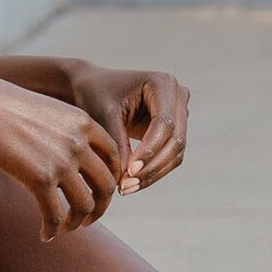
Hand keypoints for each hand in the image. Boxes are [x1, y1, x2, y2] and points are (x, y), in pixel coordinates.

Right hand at [0, 71, 122, 241]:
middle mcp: (79, 143)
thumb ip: (63, 132)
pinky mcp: (40, 179)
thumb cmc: (2, 105)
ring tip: (64, 228)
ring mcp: (62, 162)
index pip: (113, 156)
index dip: (111, 178)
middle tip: (88, 218)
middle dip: (100, 206)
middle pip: (106, 184)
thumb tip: (64, 157)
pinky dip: (52, 229)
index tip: (99, 191)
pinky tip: (44, 234)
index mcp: (83, 123)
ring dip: (76, 222)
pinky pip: (55, 214)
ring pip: (85, 205)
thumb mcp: (45, 111)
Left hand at [67, 64, 189, 193]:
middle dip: (152, 167)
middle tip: (126, 186)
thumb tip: (127, 179)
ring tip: (126, 188)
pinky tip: (131, 183)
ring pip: (175, 153)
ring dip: (153, 174)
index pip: (165, 123)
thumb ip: (117, 144)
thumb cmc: (94, 95)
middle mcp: (177, 97)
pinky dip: (152, 172)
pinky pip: (169, 158)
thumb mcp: (103, 115)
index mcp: (163, 83)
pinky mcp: (173, 131)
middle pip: (176, 140)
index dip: (150, 150)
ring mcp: (179, 114)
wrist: (92, 88)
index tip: (129, 171)